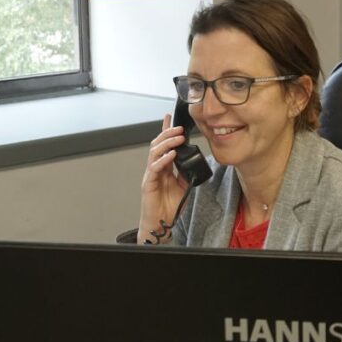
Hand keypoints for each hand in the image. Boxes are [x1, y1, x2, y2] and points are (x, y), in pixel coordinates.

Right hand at [138, 114, 188, 243]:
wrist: (160, 223)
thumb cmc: (169, 207)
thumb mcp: (183, 187)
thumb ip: (186, 174)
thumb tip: (193, 163)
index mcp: (163, 168)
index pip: (163, 145)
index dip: (165, 131)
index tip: (169, 118)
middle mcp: (155, 169)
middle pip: (157, 145)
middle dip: (168, 134)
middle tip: (179, 129)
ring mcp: (151, 175)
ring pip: (154, 153)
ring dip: (167, 144)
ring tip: (178, 138)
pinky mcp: (148, 184)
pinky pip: (154, 168)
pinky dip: (163, 160)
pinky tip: (171, 155)